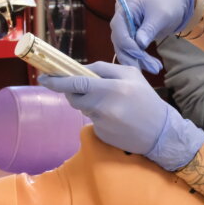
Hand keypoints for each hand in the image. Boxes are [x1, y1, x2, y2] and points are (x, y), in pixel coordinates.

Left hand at [38, 62, 203, 170]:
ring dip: (89, 103)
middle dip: (73, 91)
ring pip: (82, 108)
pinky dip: (97, 117)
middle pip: (74, 97)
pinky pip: (90, 121)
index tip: (43, 77)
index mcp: (113, 87)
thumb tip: (80, 69)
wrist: (160, 132)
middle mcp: (104, 106)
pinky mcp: (100, 135)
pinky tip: (114, 119)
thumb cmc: (146, 99)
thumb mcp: (132, 75)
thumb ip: (105, 69)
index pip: (77, 82)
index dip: (57, 80)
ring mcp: (101, 123)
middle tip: (86, 89)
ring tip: (110, 104)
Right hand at [111, 0, 195, 73]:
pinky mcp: (131, 36)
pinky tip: (152, 66)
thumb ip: (148, 29)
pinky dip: (141, 59)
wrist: (176, 4)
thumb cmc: (168, 4)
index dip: (126, 42)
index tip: (139, 54)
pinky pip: (132, 50)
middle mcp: (121, 16)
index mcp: (125, 5)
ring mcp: (125, 27)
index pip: (118, 26)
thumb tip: (139, 44)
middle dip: (133, 55)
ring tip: (154, 68)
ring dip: (138, 60)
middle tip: (148, 67)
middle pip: (119, 39)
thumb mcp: (161, 16)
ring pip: (125, 48)